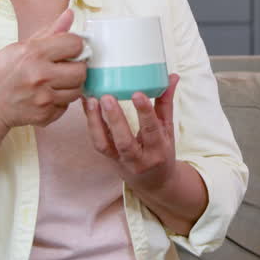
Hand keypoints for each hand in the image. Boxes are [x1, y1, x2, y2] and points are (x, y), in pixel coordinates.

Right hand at [0, 8, 87, 133]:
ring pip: (77, 89)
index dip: (74, 45)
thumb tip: (70, 13)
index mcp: (33, 53)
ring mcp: (43, 98)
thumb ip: (49, 32)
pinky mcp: (45, 115)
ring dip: (70, 85)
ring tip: (56, 81)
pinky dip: (60, 101)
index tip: (68, 48)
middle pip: (81, 70)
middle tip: (65, 67)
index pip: (75, 44)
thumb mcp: (19, 47)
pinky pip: (66, 106)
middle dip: (76, 67)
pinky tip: (47, 95)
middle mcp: (40, 75)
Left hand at [83, 74, 179, 193]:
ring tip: (91, 100)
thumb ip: (166, 103)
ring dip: (95, 122)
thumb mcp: (168, 130)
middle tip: (107, 96)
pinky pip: (96, 142)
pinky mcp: (108, 159)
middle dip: (115, 119)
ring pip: (104, 144)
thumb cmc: (161, 152)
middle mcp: (139, 159)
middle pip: (125, 141)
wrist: (153, 183)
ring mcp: (120, 161)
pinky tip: (87, 105)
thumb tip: (172, 75)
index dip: (145, 113)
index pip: (152, 130)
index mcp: (158, 150)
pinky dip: (90, 123)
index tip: (138, 94)